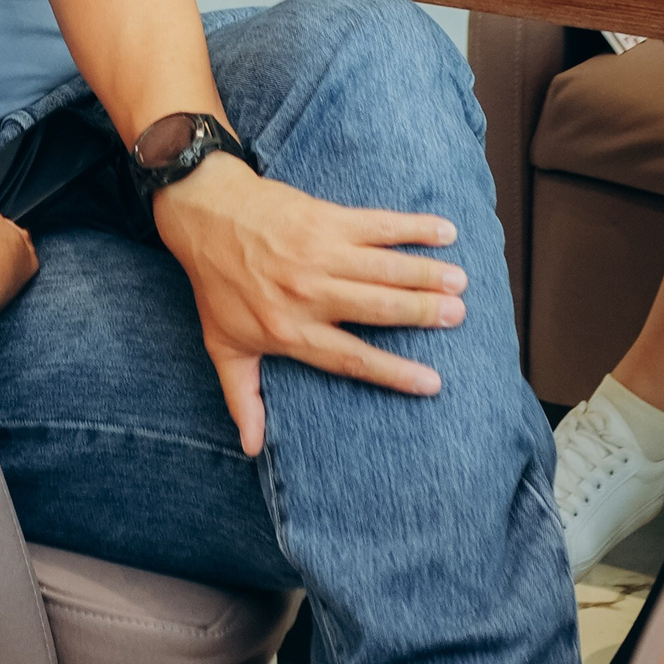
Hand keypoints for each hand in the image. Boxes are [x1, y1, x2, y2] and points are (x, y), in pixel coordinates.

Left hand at [154, 161, 465, 456]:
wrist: (203, 213)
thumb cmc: (216, 283)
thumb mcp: (223, 346)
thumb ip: (243, 399)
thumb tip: (252, 450)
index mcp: (291, 330)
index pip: (350, 358)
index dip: (392, 372)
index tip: (433, 384)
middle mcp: (310, 293)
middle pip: (377, 307)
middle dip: (421, 312)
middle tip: (458, 316)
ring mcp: (319, 252)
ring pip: (383, 266)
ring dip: (425, 273)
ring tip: (460, 282)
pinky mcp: (325, 217)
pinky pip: (377, 223)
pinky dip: (412, 227)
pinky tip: (442, 230)